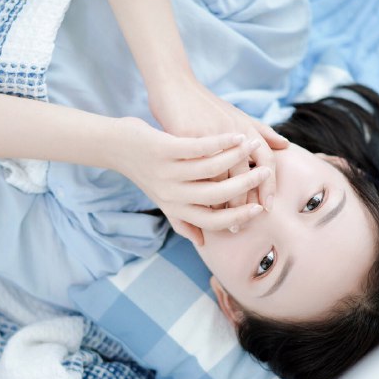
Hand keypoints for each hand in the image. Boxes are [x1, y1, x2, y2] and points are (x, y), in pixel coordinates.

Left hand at [113, 118, 271, 244]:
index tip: (261, 208)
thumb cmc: (143, 172)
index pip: (213, 221)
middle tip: (266, 173)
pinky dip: (222, 141)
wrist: (113, 146)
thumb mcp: (161, 201)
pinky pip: (199, 147)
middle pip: (217, 196)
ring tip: (253, 147)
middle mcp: (171, 194)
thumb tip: (202, 243)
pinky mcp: (163, 149)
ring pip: (212, 168)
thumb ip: (182, 221)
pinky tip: (237, 135)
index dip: (239, 216)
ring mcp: (166, 172)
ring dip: (238, 157)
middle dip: (246, 185)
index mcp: (175, 207)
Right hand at [148, 76, 287, 211]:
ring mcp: (211, 136)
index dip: (269, 185)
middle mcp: (234, 132)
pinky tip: (202, 207)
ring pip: (222, 178)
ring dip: (224, 203)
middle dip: (246, 202)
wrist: (175, 87)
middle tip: (244, 222)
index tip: (267, 206)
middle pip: (246, 174)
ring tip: (225, 222)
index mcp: (247, 128)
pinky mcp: (189, 140)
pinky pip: (198, 173)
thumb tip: (285, 146)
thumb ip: (262, 132)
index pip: (267, 160)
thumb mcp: (237, 115)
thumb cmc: (207, 105)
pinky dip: (202, 193)